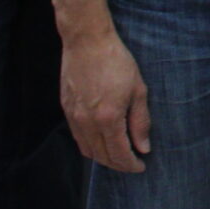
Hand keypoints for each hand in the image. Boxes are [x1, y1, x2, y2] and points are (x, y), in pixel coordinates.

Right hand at [61, 31, 151, 171]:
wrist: (87, 41)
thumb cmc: (116, 62)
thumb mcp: (138, 90)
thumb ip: (140, 122)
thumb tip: (144, 148)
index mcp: (108, 118)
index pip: (119, 154)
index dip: (130, 165)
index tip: (141, 166)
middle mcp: (87, 122)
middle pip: (101, 156)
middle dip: (118, 164)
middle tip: (132, 162)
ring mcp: (74, 117)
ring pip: (87, 150)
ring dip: (103, 157)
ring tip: (118, 154)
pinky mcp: (66, 109)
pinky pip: (77, 137)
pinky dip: (90, 145)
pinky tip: (101, 139)